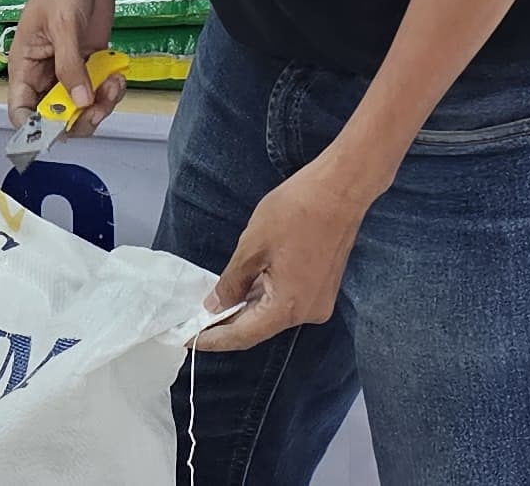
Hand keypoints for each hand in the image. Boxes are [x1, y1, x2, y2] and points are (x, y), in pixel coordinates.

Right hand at [6, 0, 120, 138]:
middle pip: (56, 117)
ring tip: (113, 83)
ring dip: (100, 104)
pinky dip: (111, 90)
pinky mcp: (91, 63)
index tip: (61, 129)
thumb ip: (70, 66)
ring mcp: (69, 70)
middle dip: (79, 118)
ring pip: (81, 107)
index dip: (35, 129)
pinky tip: (118, 74)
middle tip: (97, 105)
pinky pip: (99, 91)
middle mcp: (45, 74)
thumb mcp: (63, 26)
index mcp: (25, 67)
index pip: (21, 111)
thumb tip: (78, 102)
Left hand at [195, 150, 383, 350]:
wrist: (340, 189)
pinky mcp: (323, 287)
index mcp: (288, 308)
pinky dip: (264, 296)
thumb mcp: (252, 246)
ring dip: (245, 309)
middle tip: (194, 323)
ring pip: (273, 313)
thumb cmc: (295, 212)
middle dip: (227, 324)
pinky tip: (243, 289)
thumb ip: (231, 282)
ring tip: (213, 305)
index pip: (243, 336)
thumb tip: (215, 306)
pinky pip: (287, 300)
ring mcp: (319, 301)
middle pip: (260, 327)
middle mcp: (308, 313)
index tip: (188, 340)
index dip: (213, 340)